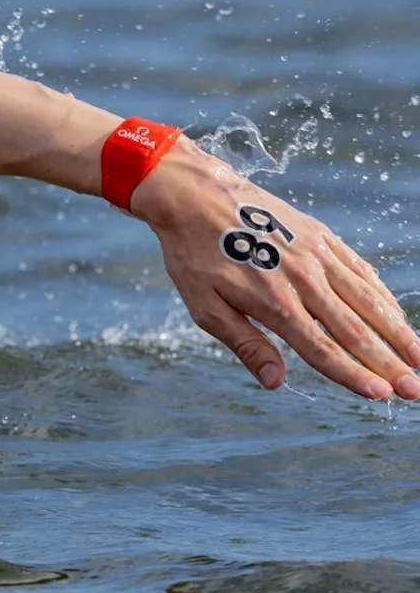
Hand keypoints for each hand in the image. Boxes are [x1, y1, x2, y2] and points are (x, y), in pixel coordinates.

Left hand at [131, 138, 419, 399]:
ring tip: (419, 358)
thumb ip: (245, 344)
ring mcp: (317, 254)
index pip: (323, 348)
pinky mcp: (321, 236)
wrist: (196, 196)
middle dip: (388, 363)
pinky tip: (394, 314)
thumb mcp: (205, 307)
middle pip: (355, 329)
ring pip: (368, 299)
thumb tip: (276, 382)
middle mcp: (304, 278)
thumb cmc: (194, 256)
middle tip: (416, 390)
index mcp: (275, 301)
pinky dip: (381, 294)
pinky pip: (360, 269)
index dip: (353, 374)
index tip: (382, 395)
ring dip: (397, 331)